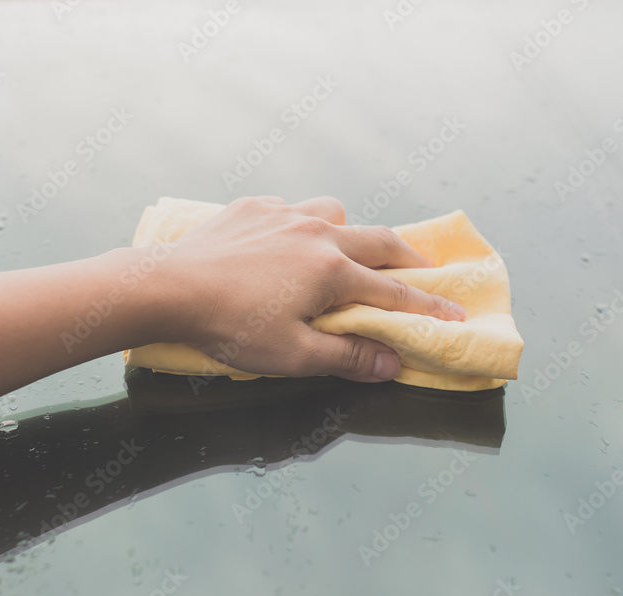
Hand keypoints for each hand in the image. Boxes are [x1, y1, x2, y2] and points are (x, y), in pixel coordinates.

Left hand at [137, 196, 465, 381]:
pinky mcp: (252, 207)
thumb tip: (391, 363)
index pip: (395, 293)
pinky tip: (287, 243)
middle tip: (423, 270)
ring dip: (351, 231)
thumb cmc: (230, 327)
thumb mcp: (293, 356)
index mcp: (331, 270)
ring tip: (347, 250)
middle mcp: (316, 232)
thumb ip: (347, 358)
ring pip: (336, 211)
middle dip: (407, 258)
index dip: (429, 308)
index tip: (456, 316)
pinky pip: (292, 208)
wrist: (166, 287)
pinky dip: (303, 224)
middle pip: (379, 239)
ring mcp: (283, 212)